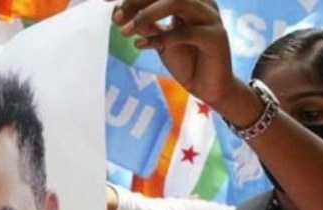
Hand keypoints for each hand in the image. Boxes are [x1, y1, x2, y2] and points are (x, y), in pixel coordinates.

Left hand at [111, 0, 240, 107]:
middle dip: (137, 0)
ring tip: (126, 30)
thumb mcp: (160, 40)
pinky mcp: (216, 37)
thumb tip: (118, 14)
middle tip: (116, 17)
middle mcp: (203, 3)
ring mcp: (211, 18)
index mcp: (190, 0)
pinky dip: (161, 38)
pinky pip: (186, 33)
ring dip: (148, 14)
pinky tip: (141, 46)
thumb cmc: (187, 61)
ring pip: (178, 2)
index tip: (106, 4)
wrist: (209, 88)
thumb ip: (145, 25)